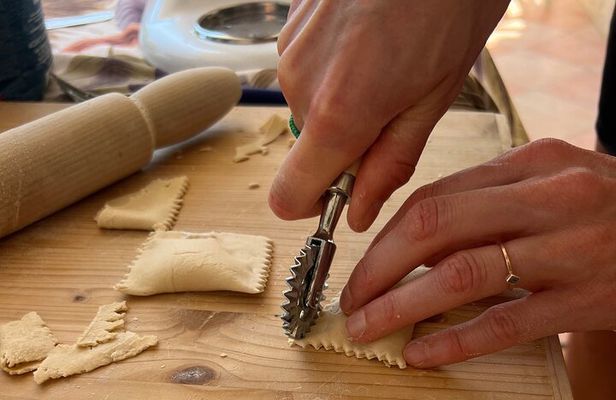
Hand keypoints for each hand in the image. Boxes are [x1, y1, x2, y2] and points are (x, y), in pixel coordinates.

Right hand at [270, 0, 509, 230]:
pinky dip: (334, 69)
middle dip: (348, 143)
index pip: (290, 195)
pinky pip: (306, 72)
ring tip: (386, 62)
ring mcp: (289, 50)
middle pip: (309, 150)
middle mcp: (299, 84)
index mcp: (339, 113)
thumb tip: (360, 211)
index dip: (318, 202)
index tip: (350, 190)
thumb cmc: (451, 6)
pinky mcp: (289, 26)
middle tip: (395, 105)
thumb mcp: (434, 98)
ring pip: (309, 108)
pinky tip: (367, 39)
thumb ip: (390, 162)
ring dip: (343, 101)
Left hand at [339, 139, 615, 366]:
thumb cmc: (605, 208)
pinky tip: (421, 352)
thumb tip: (415, 234)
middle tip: (351, 299)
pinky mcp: (588, 299)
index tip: (361, 264)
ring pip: (462, 273)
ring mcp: (570, 248)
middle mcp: (549, 196)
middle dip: (379, 266)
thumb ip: (490, 198)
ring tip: (368, 326)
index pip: (435, 196)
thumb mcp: (552, 181)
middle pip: (435, 225)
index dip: (386, 235)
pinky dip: (454, 340)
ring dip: (402, 303)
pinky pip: (505, 322)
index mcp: (532, 161)